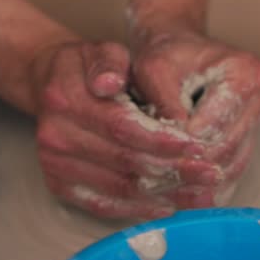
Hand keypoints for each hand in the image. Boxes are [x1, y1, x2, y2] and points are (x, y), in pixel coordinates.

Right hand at [28, 39, 220, 219]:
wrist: (48, 86)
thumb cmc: (86, 68)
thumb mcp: (100, 51)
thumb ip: (109, 63)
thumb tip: (109, 83)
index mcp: (64, 99)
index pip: (121, 127)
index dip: (161, 139)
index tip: (196, 145)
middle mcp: (55, 137)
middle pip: (124, 162)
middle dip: (173, 171)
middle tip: (210, 173)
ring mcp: (54, 165)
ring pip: (119, 188)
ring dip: (164, 194)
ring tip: (200, 193)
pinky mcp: (59, 186)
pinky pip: (104, 205)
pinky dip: (139, 209)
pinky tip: (167, 204)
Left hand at [127, 23, 259, 189]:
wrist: (176, 54)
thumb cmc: (163, 58)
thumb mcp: (153, 69)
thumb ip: (165, 100)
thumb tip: (177, 134)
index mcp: (244, 72)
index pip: (213, 126)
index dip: (181, 142)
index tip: (153, 150)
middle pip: (225, 149)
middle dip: (188, 163)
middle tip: (153, 173)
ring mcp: (258, 119)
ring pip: (229, 165)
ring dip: (197, 178)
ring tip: (162, 180)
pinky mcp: (250, 137)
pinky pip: (232, 170)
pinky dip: (206, 182)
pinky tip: (178, 186)